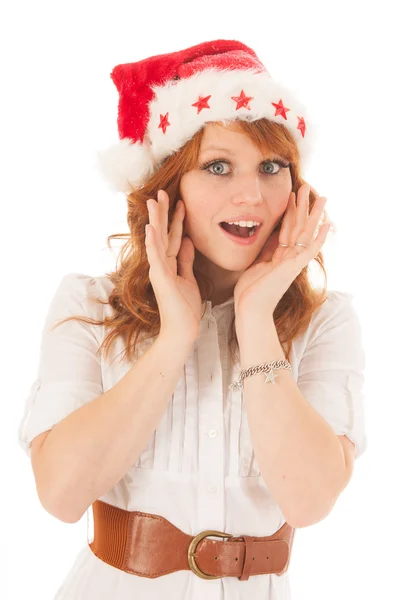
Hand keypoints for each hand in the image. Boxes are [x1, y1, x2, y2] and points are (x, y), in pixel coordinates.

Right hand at [145, 189, 201, 341]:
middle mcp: (162, 264)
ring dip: (155, 220)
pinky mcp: (160, 278)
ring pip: (157, 240)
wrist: (182, 330)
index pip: (174, 237)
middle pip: (163, 233)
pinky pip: (156, 257)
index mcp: (170, 264)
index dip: (177, 219)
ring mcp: (159, 270)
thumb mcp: (189, 278)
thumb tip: (189, 241)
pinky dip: (153, 242)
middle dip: (163, 212)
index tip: (180, 201)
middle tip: (161, 192)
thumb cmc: (185, 308)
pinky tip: (151, 228)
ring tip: (152, 202)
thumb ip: (186, 260)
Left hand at [233, 183, 331, 322]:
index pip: (287, 230)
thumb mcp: (254, 265)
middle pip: (299, 227)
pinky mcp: (293, 268)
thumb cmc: (249, 293)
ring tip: (322, 197)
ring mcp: (293, 263)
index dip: (289, 212)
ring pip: (306, 233)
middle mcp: (289, 259)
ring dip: (313, 215)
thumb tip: (263, 238)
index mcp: (279, 258)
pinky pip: (309, 249)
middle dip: (303, 207)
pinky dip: (318, 237)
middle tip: (306, 187)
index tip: (291, 195)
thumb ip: (262, 252)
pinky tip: (326, 224)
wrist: (250, 310)